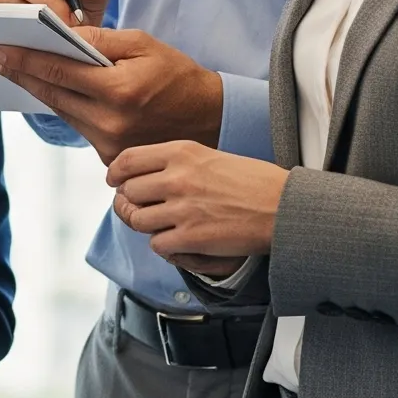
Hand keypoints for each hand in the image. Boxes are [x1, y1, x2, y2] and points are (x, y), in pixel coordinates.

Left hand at [0, 27, 221, 160]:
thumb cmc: (176, 75)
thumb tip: (63, 33)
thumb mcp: (144, 45)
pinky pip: (76, 125)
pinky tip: (44, 89)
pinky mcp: (110, 157)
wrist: (209, 118)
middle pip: (52, 94)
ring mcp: (109, 145)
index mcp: (120, 91)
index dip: (25, 60)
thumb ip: (101, 41)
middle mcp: (111, 123)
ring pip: (61, 111)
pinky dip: (60, 105)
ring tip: (12, 69)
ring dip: (36, 89)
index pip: (59, 72)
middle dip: (20, 73)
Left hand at [108, 140, 287, 260]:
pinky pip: (157, 244)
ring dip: (144, 225)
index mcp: (181, 152)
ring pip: (137, 220)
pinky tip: (177, 240)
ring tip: (160, 225)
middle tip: (140, 208)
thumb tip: (141, 176)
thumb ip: (174, 163)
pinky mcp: (191, 237)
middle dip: (130, 202)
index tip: (115, 181)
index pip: (127, 160)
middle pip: (128, 192)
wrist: (282, 207)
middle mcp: (177, 177)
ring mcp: (182, 208)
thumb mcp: (208, 156)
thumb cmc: (252, 181)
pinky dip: (163, 245)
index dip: (115, 173)